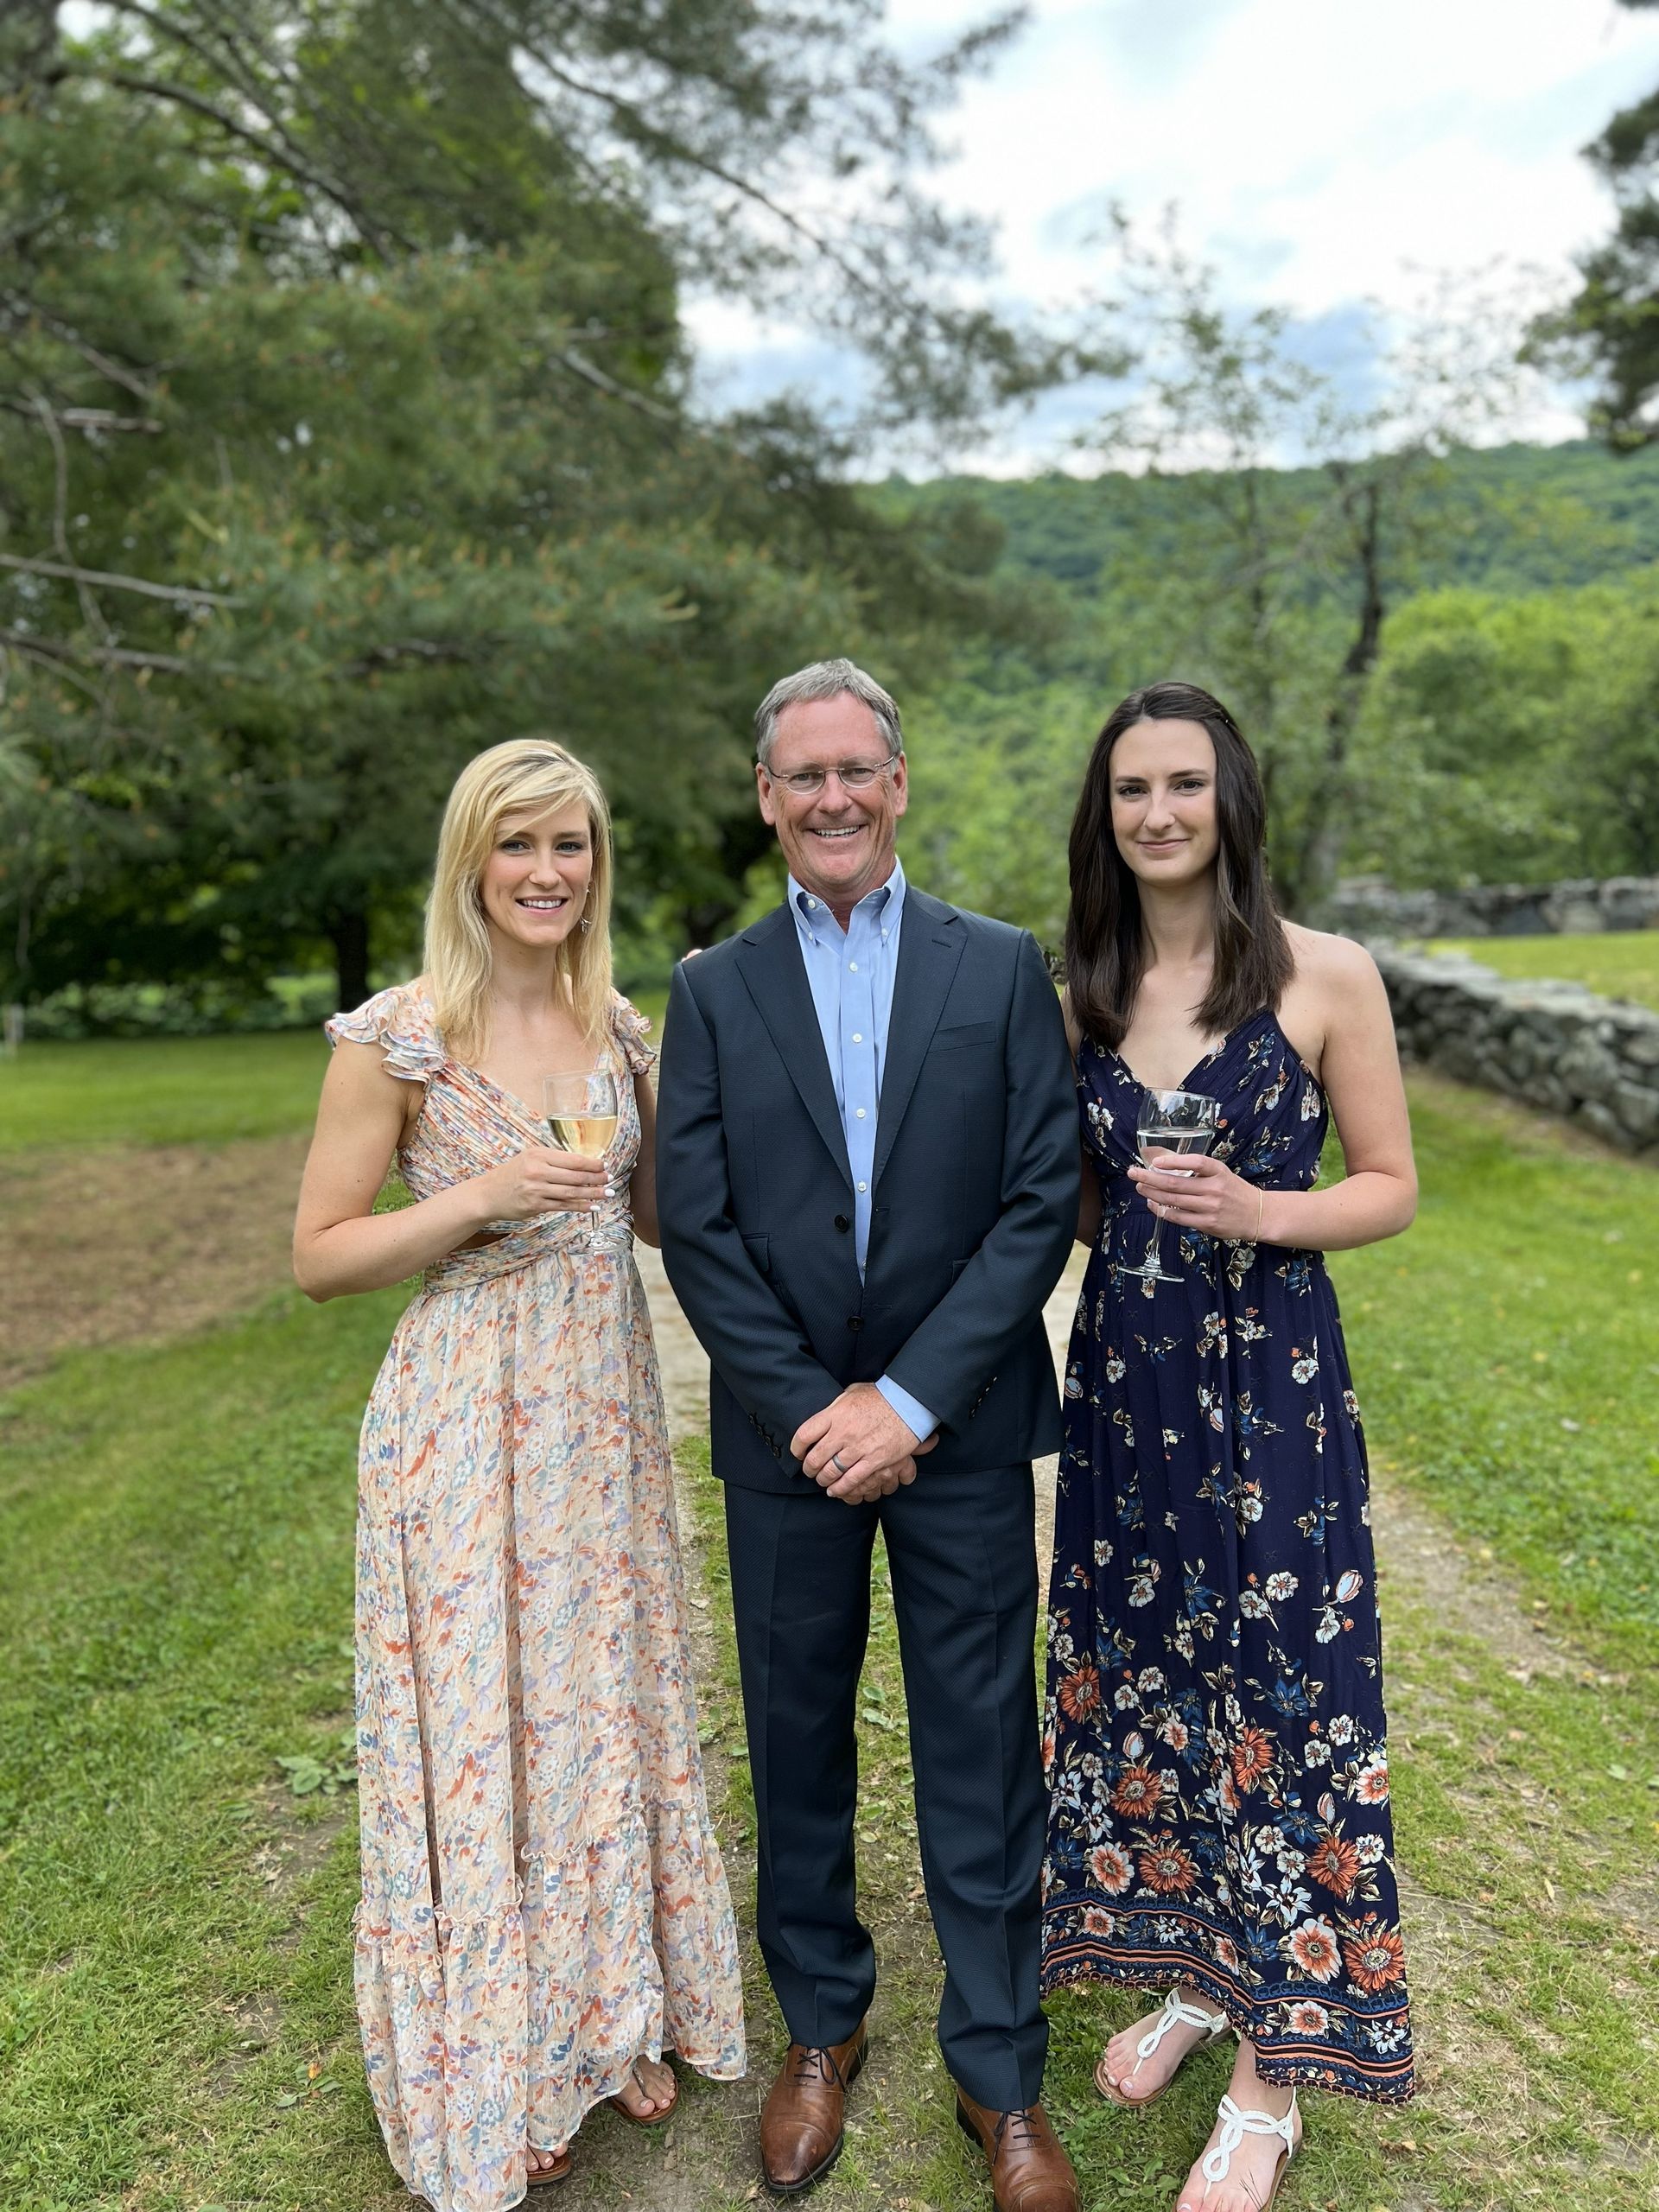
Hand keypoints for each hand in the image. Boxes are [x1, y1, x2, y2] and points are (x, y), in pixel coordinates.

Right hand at [471, 1143, 608, 1222]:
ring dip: (592, 1194)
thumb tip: (583, 1164)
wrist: (487, 1194)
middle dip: (596, 1179)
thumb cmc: (511, 1174)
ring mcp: (536, 1190)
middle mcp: (537, 1171)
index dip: (592, 1164)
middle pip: (575, 1176)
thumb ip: (553, 1160)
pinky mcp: (535, 1206)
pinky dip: (580, 1206)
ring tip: (607, 1194)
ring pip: (571, 1192)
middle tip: (610, 1180)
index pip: (573, 1160)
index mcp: (539, 1155)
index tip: (604, 1166)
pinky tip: (592, 1206)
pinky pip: (563, 1206)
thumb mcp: (529, 1158)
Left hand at [792, 1383, 938, 1501]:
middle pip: (815, 1458)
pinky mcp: (874, 1460)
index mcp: (834, 1415)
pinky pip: (852, 1480)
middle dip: (809, 1469)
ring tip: (823, 1481)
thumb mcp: (852, 1393)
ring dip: (823, 1480)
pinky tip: (835, 1490)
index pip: (804, 1435)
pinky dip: (841, 1488)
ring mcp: (858, 1448)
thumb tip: (826, 1413)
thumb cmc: (880, 1396)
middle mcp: (843, 1432)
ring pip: (831, 1472)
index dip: (796, 1448)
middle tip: (810, 1471)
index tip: (798, 1453)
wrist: (907, 1403)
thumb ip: (835, 1405)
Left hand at [1128, 1149, 1263, 1240]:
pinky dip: (1162, 1211)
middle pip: (1176, 1183)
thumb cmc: (1234, 1191)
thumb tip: (1165, 1166)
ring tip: (1140, 1187)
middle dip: (1150, 1178)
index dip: (1174, 1161)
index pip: (1196, 1162)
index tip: (1155, 1161)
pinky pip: (1179, 1217)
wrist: (1257, 1214)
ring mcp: (1210, 1208)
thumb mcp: (1221, 1173)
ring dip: (1152, 1194)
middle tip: (1133, 1173)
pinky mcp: (1207, 1224)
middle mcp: (1215, 1189)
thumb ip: (1199, 1170)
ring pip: (1173, 1201)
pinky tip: (1153, 1205)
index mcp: (1219, 1171)